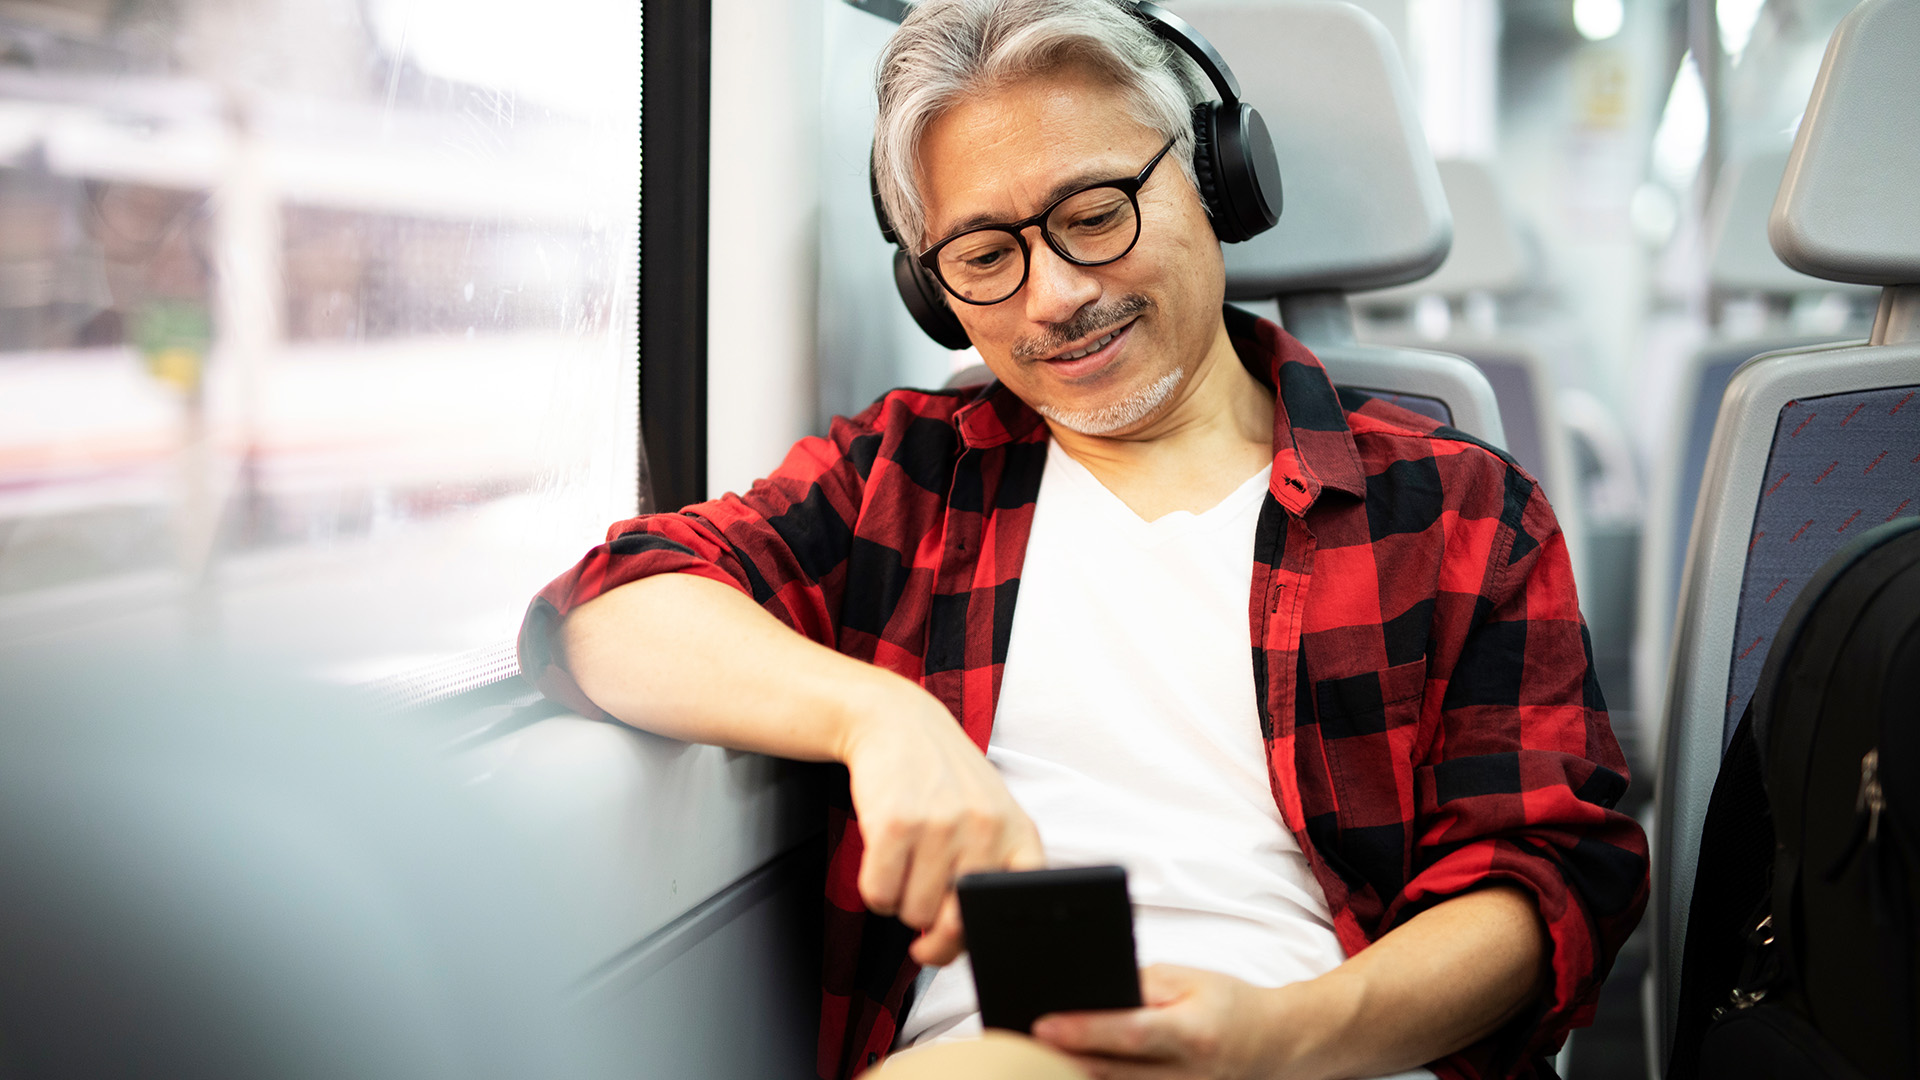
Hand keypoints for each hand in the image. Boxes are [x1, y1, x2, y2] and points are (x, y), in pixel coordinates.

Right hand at [836, 680, 1043, 965]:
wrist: (895, 723)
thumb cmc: (943, 780)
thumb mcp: (988, 815)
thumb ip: (989, 874)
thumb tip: (957, 945)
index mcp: (1017, 833)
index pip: (1019, 906)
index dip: (991, 933)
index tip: (967, 939)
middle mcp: (984, 829)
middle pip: (955, 925)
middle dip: (932, 927)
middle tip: (922, 904)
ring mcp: (940, 826)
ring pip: (912, 914)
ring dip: (900, 902)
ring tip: (904, 863)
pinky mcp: (895, 825)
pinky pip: (878, 895)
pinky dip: (874, 889)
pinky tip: (883, 857)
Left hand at [1031, 965, 1318, 1079]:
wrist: (1276, 1043)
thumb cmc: (1228, 1003)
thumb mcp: (1187, 979)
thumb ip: (1139, 986)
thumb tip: (1090, 991)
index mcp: (1193, 1031)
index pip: (1129, 1033)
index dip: (1083, 1030)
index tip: (1042, 1024)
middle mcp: (1188, 1074)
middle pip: (1113, 1072)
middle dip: (1064, 1058)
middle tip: (1021, 1043)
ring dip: (1076, 1076)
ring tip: (1035, 1057)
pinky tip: (1073, 1069)